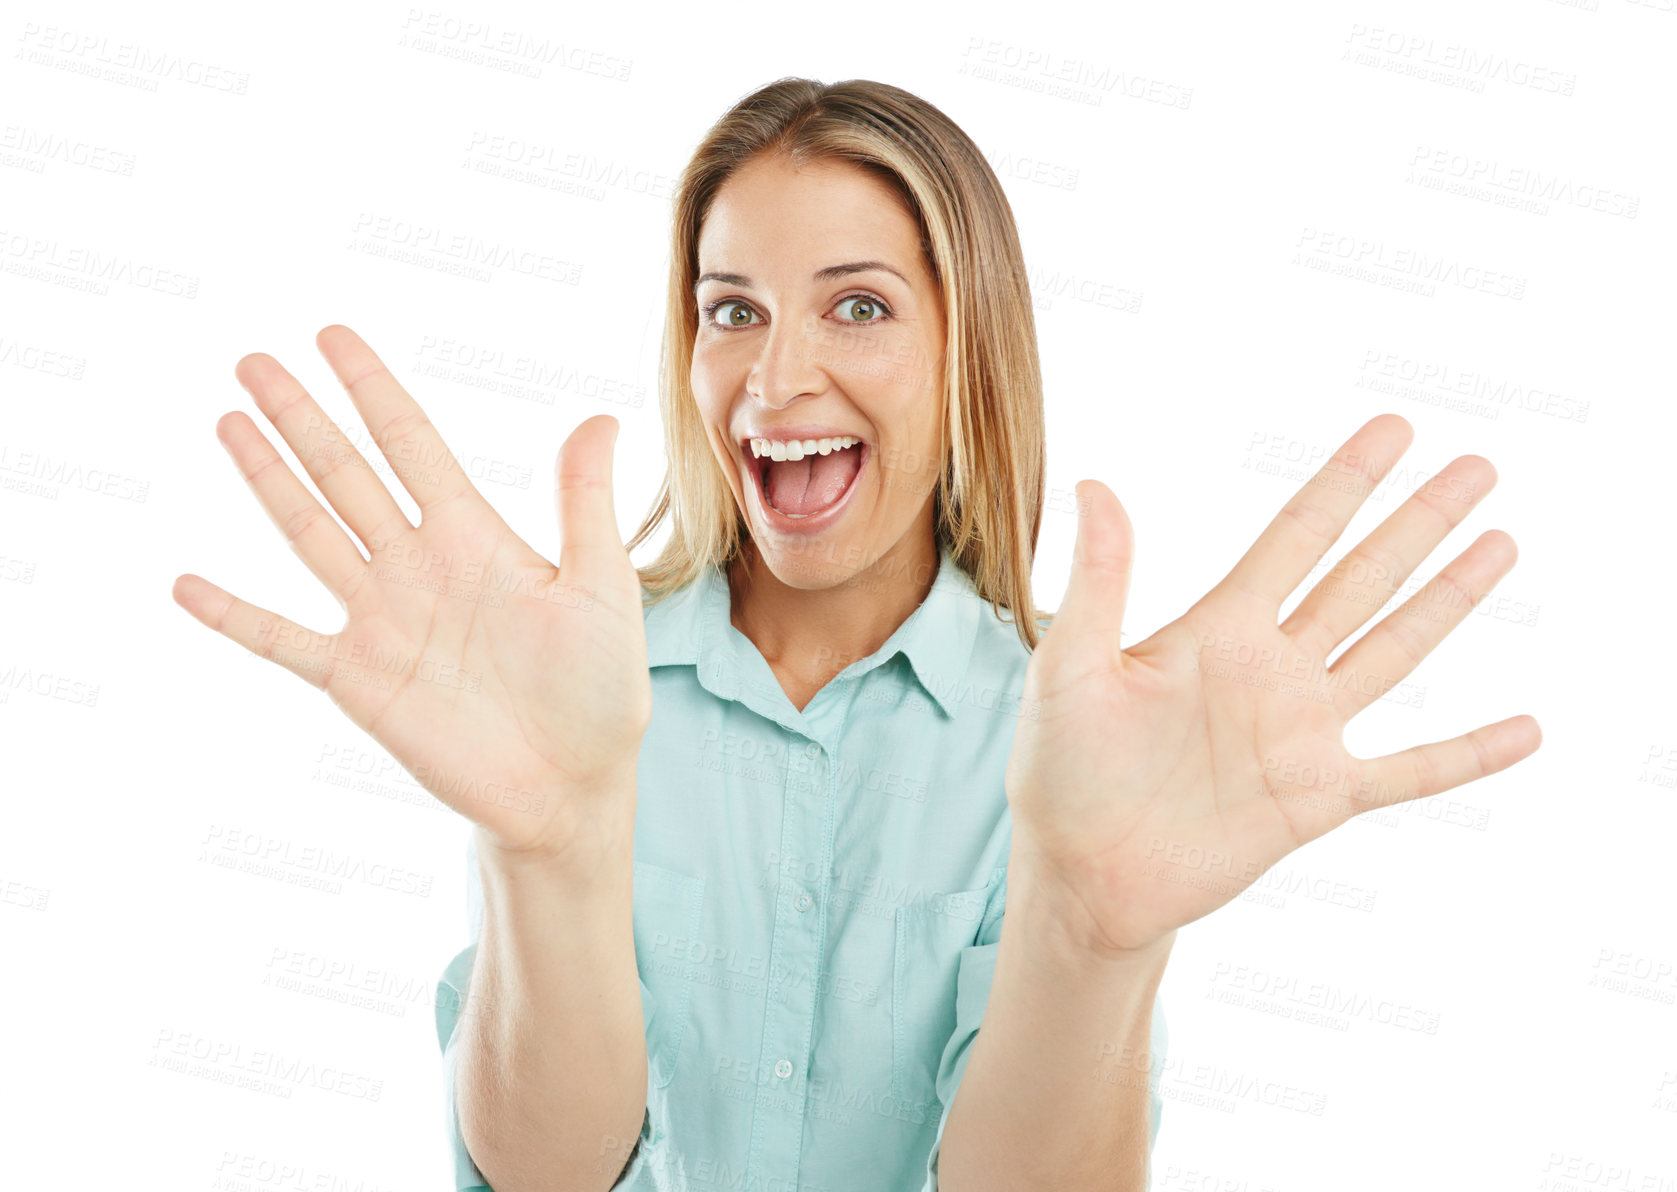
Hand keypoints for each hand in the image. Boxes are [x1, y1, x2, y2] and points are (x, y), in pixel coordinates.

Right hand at [173, 325, 649, 856]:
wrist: (572, 786)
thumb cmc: (599, 689)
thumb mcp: (601, 588)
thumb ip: (584, 504)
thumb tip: (600, 414)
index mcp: (475, 537)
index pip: (411, 444)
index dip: (372, 390)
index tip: (333, 335)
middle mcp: (418, 566)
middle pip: (347, 474)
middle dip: (302, 417)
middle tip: (253, 360)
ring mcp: (382, 620)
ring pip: (311, 533)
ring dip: (269, 481)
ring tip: (228, 422)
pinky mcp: (358, 680)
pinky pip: (283, 640)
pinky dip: (236, 615)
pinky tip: (186, 585)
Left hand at [1004, 413, 1541, 953]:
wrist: (1081, 875)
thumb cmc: (1062, 769)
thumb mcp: (1074, 667)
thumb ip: (1100, 580)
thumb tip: (1094, 483)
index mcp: (1217, 629)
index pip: (1297, 537)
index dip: (1347, 483)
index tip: (1395, 429)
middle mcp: (1270, 669)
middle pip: (1362, 578)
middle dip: (1418, 523)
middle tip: (1478, 468)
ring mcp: (1301, 733)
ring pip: (1394, 651)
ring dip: (1448, 600)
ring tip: (1501, 545)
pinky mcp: (1318, 799)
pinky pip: (1409, 771)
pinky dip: (1469, 753)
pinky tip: (1527, 729)